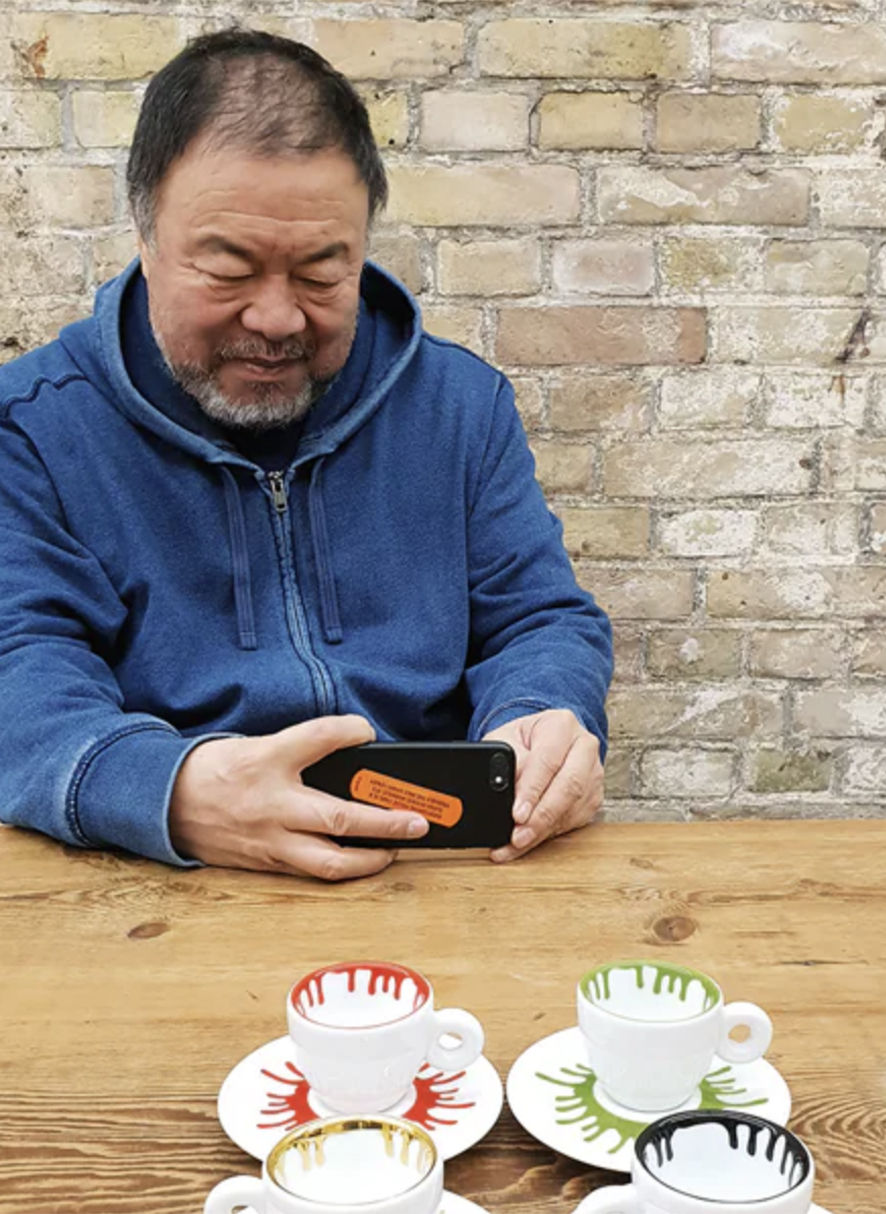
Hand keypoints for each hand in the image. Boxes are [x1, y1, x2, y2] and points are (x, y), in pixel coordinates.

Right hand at [168, 715, 428, 880]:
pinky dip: (343, 867)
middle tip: (418, 820)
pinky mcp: (266, 862)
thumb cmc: (213, 770)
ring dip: (372, 857)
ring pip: (331, 860)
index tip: (368, 731)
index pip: (318, 737)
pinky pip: (312, 872)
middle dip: (386, 821)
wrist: (163, 803)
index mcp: (265, 759)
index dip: (350, 731)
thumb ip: (300, 749)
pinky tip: (363, 860)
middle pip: (340, 814)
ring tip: (396, 848)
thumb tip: (351, 749)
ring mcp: (270, 839)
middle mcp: (271, 803)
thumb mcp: (256, 745)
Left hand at [483, 709, 602, 862]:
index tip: (517, 813)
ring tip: (516, 843)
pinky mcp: (594, 797)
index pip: (548, 760)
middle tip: (518, 836)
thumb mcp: (505, 739)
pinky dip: (549, 835)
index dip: (532, 790)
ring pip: (572, 808)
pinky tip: (529, 841)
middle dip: (541, 817)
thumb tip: (506, 789)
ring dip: (543, 831)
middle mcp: (584, 747)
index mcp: (562, 725)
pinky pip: (574, 821)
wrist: (541, 741)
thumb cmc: (522, 740)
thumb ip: (505, 759)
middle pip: (569, 787)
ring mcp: (593, 773)